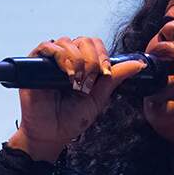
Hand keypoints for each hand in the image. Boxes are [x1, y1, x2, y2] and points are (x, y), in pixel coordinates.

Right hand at [9, 35, 147, 161]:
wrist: (51, 134)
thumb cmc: (72, 119)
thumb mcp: (98, 98)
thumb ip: (115, 79)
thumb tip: (139, 65)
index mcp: (83, 65)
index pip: (95, 44)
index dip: (102, 55)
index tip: (105, 72)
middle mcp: (67, 59)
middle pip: (83, 40)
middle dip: (91, 58)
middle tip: (90, 79)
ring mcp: (51, 61)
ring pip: (66, 42)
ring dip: (77, 59)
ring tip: (76, 80)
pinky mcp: (34, 64)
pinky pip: (46, 47)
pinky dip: (59, 55)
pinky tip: (66, 73)